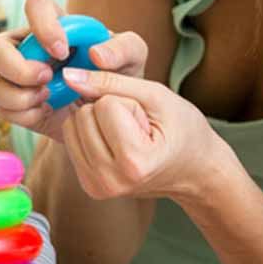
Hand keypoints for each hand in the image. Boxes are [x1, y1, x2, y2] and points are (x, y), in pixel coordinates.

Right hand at [0, 0, 148, 142]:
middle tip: (46, 79)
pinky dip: (25, 114)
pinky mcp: (13, 104)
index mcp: (54, 25)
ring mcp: (14, 77)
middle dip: (16, 67)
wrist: (109, 115)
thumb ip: (125, 47)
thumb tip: (96, 54)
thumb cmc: (118, 76)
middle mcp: (26, 47)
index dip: (43, 26)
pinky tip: (46, 111)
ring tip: (47, 98)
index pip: (35, 6)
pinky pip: (2, 109)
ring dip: (17, 94)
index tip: (63, 50)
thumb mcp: (133, 58)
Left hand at [59, 67, 238, 206]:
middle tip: (137, 128)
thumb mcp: (156, 96)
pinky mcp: (88, 185)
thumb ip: (112, 81)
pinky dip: (90, 132)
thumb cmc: (183, 130)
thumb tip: (69, 76)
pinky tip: (115, 143)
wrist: (193, 170)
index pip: (104, 105)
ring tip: (127, 135)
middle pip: (83, 115)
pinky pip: (71, 139)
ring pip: (72, 125)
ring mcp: (97, 187)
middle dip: (109, 109)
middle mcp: (110, 181)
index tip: (147, 121)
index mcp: (133, 162)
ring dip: (97, 120)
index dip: (128, 102)